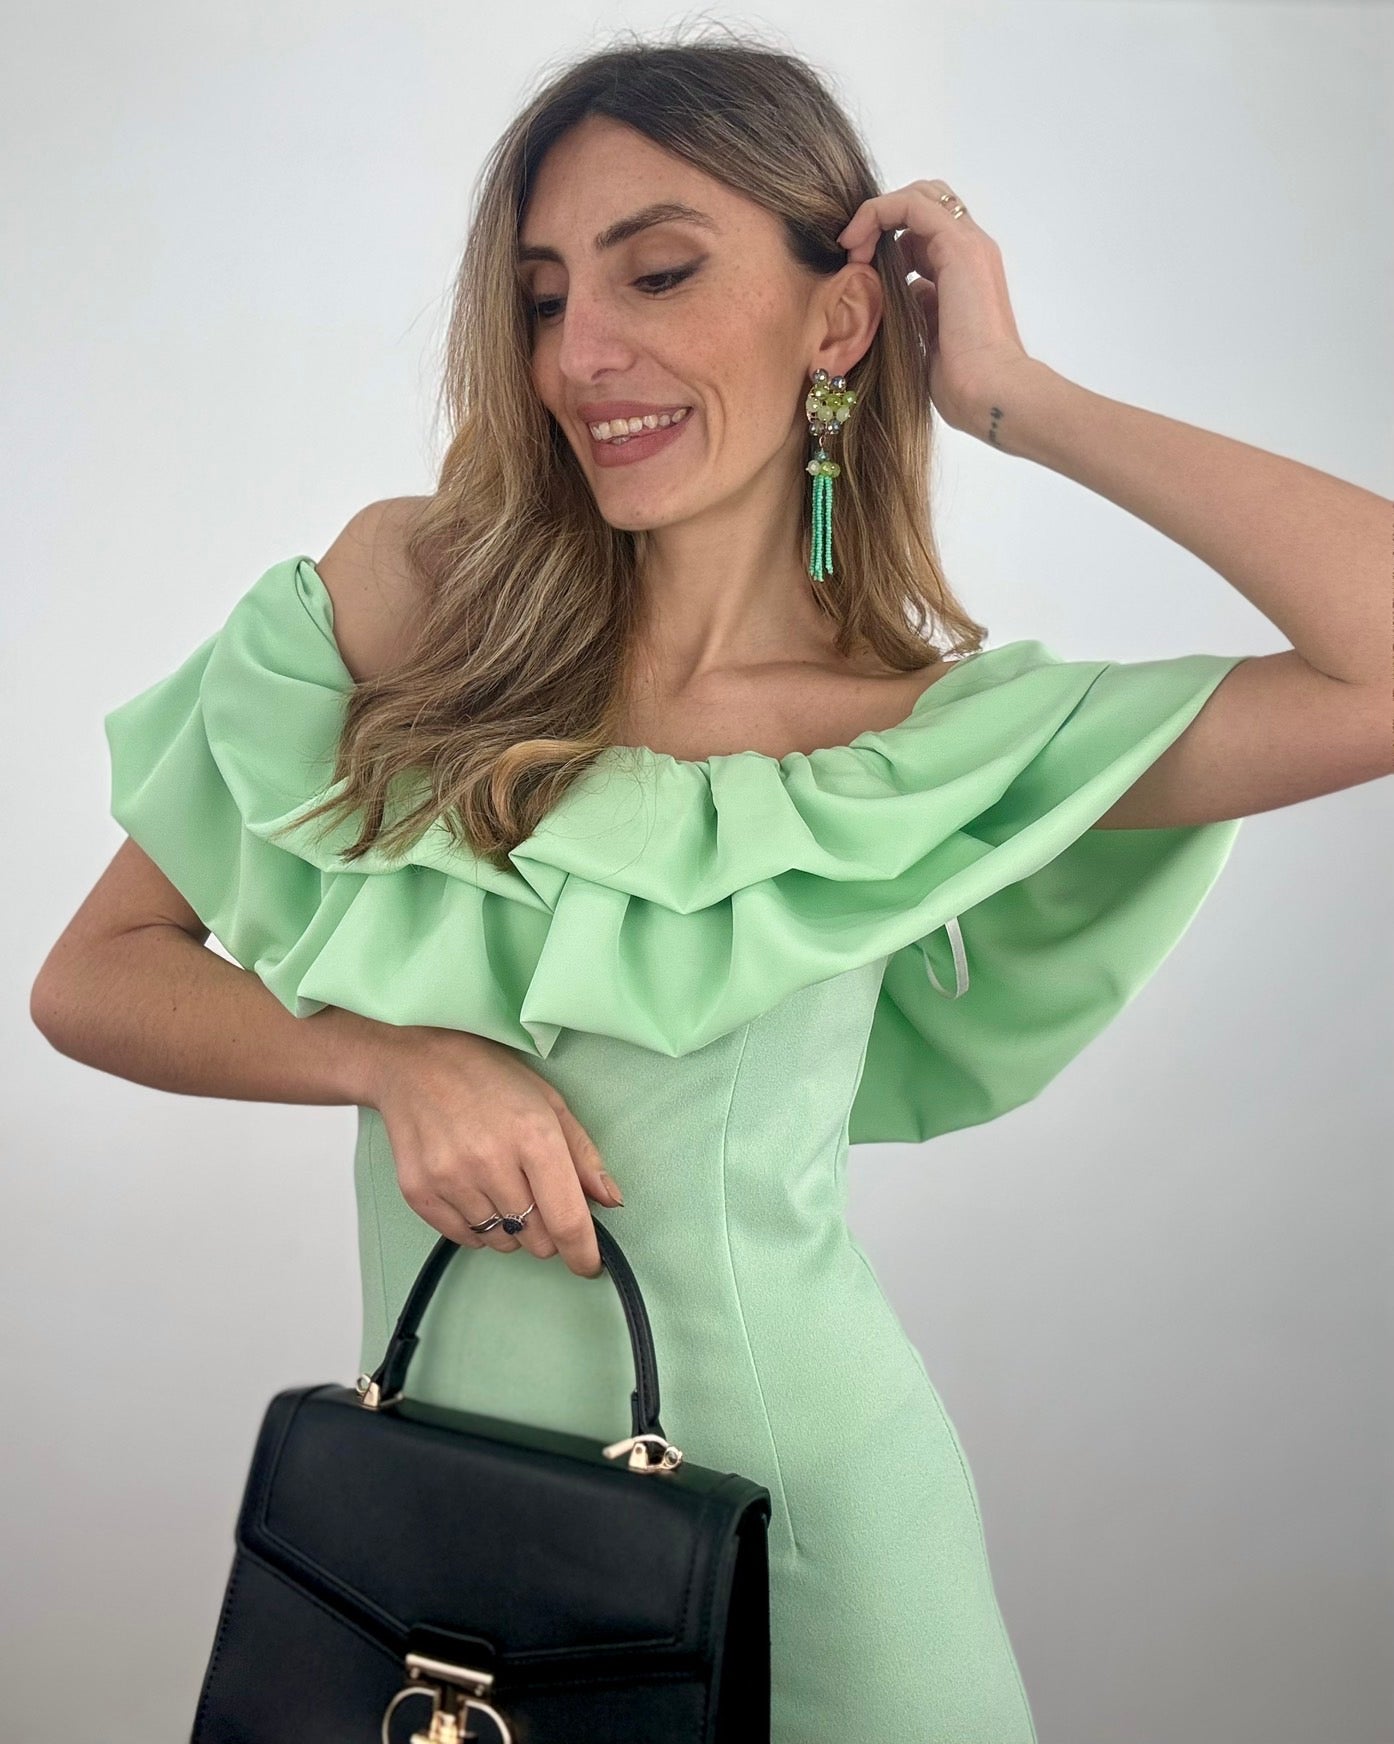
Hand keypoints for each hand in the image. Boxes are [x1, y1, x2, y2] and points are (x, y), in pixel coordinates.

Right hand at [366, 1026, 621, 1278]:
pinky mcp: (420, 1192)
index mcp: (534, 1136)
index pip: (567, 1220)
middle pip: (536, 1239)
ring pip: (501, 1242)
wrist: (415, 1064)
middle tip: (535, 1195)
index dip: (583, 1253)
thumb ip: (583, 1156)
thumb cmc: (489, 1078)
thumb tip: (610, 1201)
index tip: (589, 1265)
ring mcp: (451, 1179)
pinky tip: (475, 1191)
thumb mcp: (549, 1103)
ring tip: (500, 1183)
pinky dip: (478, 1228)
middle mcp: (491, 1161)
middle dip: (546, 1229)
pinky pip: (465, 1237)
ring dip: (511, 1228)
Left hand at [837, 179, 1038, 436]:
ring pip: (918, 196)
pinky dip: (877, 213)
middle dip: (882, 218)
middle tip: (852, 253)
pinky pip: (910, 205)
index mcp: (964, 273)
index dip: (886, 237)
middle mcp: (969, 251)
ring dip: (876, 216)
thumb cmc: (960, 382)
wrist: (988, 392)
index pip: (923, 231)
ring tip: (851, 251)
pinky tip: (855, 246)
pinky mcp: (958, 246)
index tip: (856, 267)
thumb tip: (900, 295)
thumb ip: (917, 309)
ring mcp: (967, 245)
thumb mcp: (928, 338)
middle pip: (923, 204)